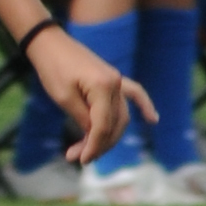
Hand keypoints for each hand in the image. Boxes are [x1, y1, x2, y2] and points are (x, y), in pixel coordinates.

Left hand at [33, 30, 144, 166]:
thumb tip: (95, 138)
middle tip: (78, 158)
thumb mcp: (64, 99)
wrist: (51, 44)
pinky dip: (144, 106)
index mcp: (103, 87)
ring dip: (109, 136)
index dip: (93, 146)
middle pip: (115, 124)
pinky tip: (153, 120)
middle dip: (99, 145)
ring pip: (121, 116)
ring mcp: (118, 80)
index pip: (103, 126)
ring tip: (90, 151)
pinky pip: (135, 93)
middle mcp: (116, 83)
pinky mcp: (114, 78)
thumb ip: (83, 119)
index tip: (80, 160)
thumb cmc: (53, 69)